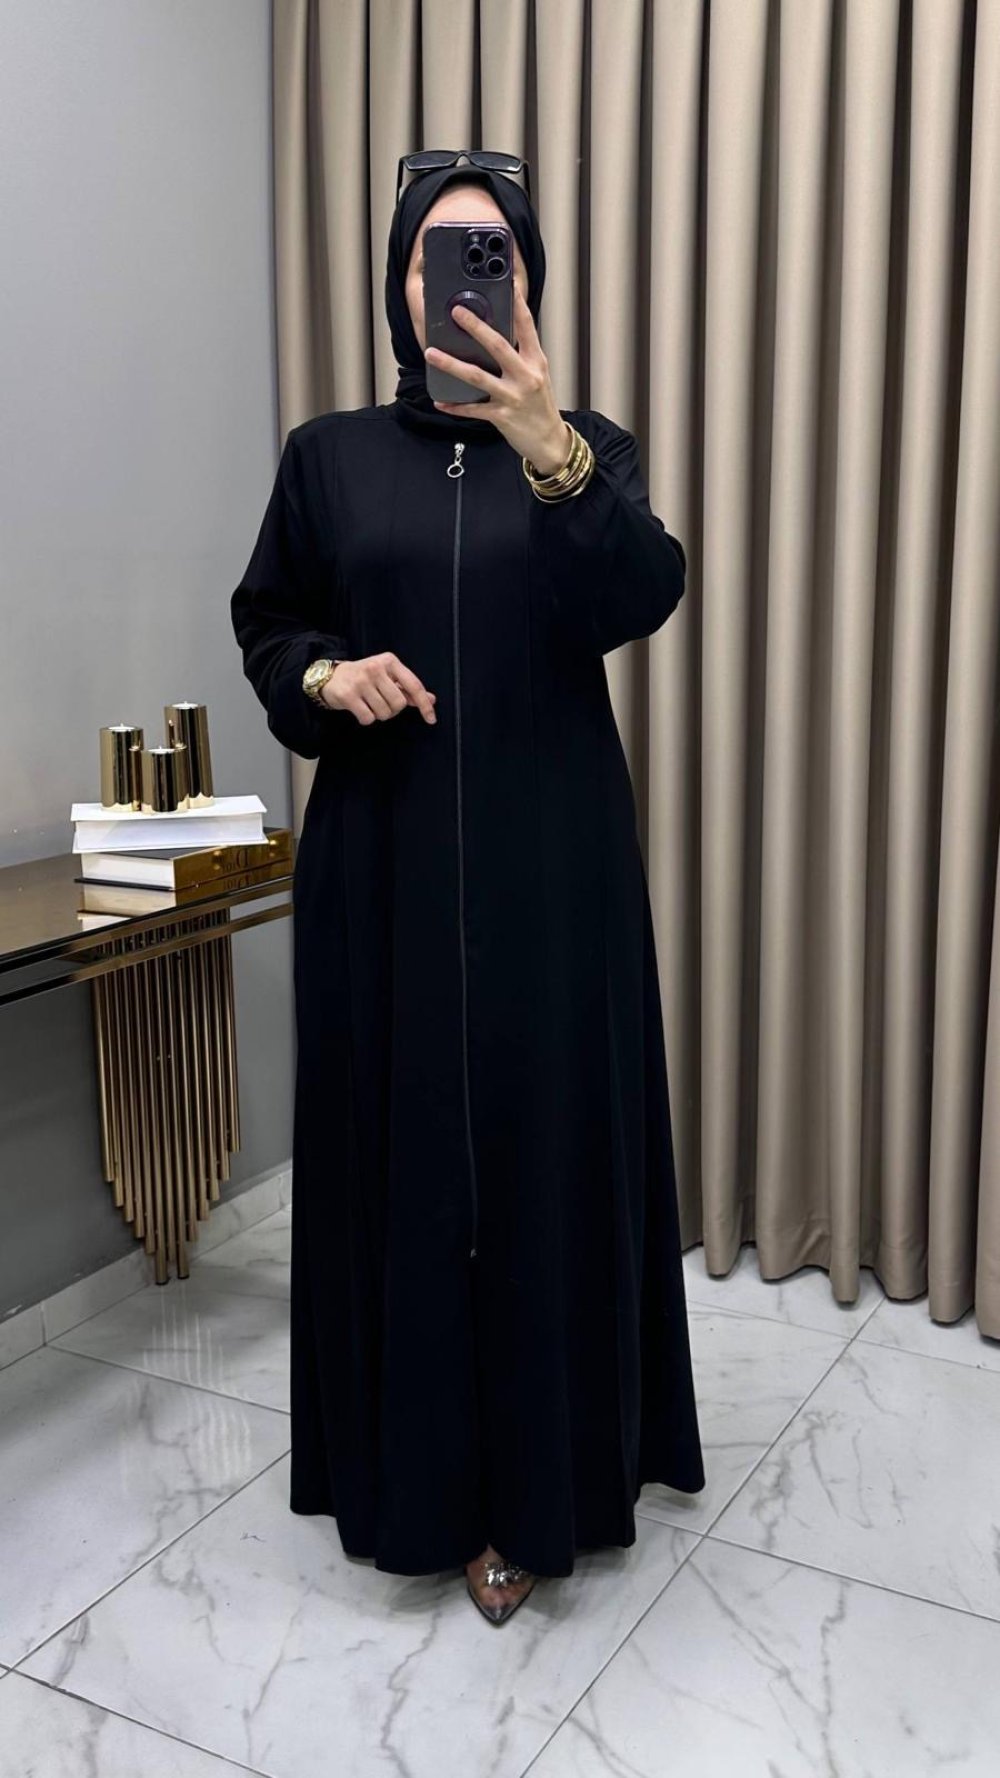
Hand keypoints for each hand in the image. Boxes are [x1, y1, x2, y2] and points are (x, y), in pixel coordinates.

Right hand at [321, 653, 436, 725]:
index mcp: (390, 662)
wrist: (332, 676)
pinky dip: (366, 718)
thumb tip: (432, 700)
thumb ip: (408, 689)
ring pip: (384, 713)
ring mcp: (361, 681)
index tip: (431, 719)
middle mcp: (376, 668)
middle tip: (382, 703)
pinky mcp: (348, 695)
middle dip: (393, 710)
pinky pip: (368, 718)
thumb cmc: (365, 677)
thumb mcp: (388, 676)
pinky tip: (360, 708)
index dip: (424, 705)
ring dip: (379, 714)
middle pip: (399, 704)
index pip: (414, 686)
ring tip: (369, 703)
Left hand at [423, 285, 573, 474]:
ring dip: (451, 364)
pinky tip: (441, 400)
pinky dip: (455, 406)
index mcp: (535, 362)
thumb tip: (493, 338)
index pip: (527, 327)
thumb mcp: (537, 376)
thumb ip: (520, 357)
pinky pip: (473, 409)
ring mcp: (513, 397)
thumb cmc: (540, 407)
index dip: (518, 304)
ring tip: (432, 353)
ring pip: (477, 376)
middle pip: (498, 346)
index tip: (508, 283)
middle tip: (457, 311)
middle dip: (476, 327)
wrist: (550, 441)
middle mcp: (526, 376)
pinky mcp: (502, 417)